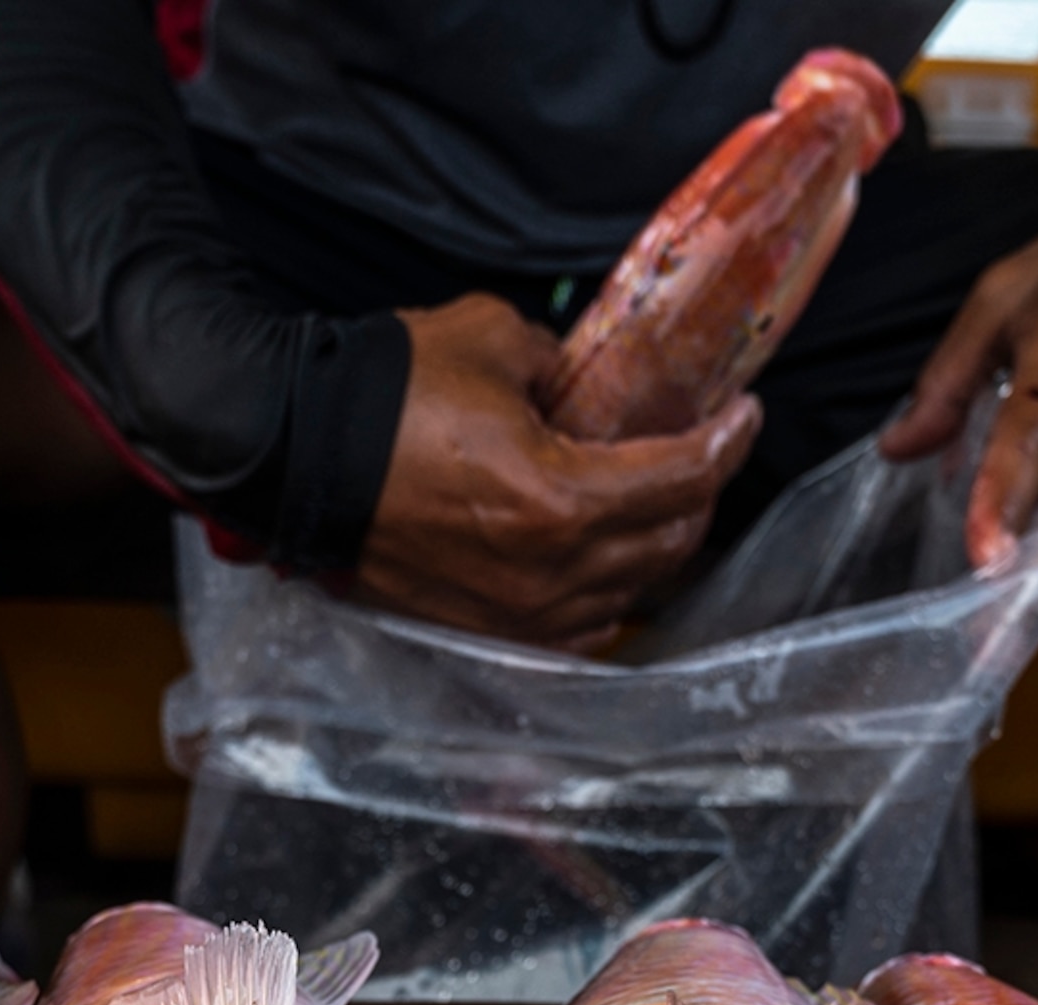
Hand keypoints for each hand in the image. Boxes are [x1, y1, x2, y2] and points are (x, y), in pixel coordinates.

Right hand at [358, 294, 759, 647]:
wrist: (295, 456)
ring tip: (659, 505)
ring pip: (628, 592)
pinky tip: (604, 564)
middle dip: (699, 495)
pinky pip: (576, 628)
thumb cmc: (386, 396)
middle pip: (668, 544)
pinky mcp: (483, 630)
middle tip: (704, 453)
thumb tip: (581, 377)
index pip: (682, 479)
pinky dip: (604, 595)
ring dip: (655, 547)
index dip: (726, 442)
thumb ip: (559, 361)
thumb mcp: (491, 340)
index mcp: (562, 500)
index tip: (742, 414)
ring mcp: (517, 613)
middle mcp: (550, 573)